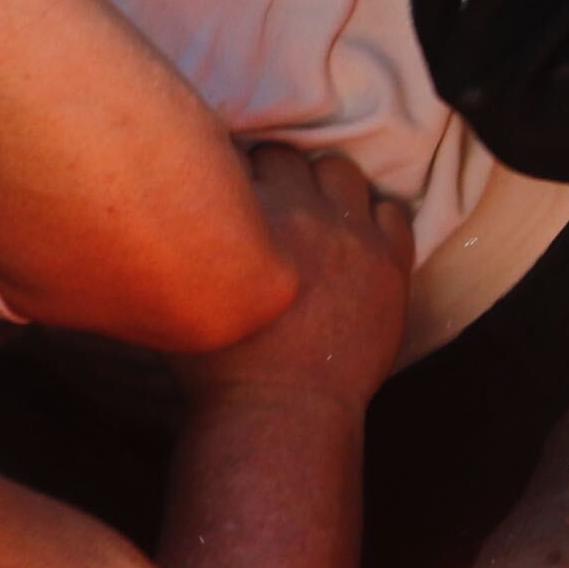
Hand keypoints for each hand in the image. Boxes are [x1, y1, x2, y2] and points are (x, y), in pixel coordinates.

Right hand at [180, 140, 408, 402]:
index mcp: (243, 213)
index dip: (231, 174)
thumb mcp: (183, 291)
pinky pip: (393, 212)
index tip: (229, 193)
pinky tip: (358, 239)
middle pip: (287, 156)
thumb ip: (188, 238)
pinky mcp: (390, 263)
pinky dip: (375, 217)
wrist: (282, 412)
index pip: (235, 155)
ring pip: (341, 171)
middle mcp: (299, 211)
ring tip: (316, 215)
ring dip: (326, 186)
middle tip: (270, 206)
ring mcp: (351, 234)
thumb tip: (175, 210)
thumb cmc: (217, 365)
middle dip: (275, 174)